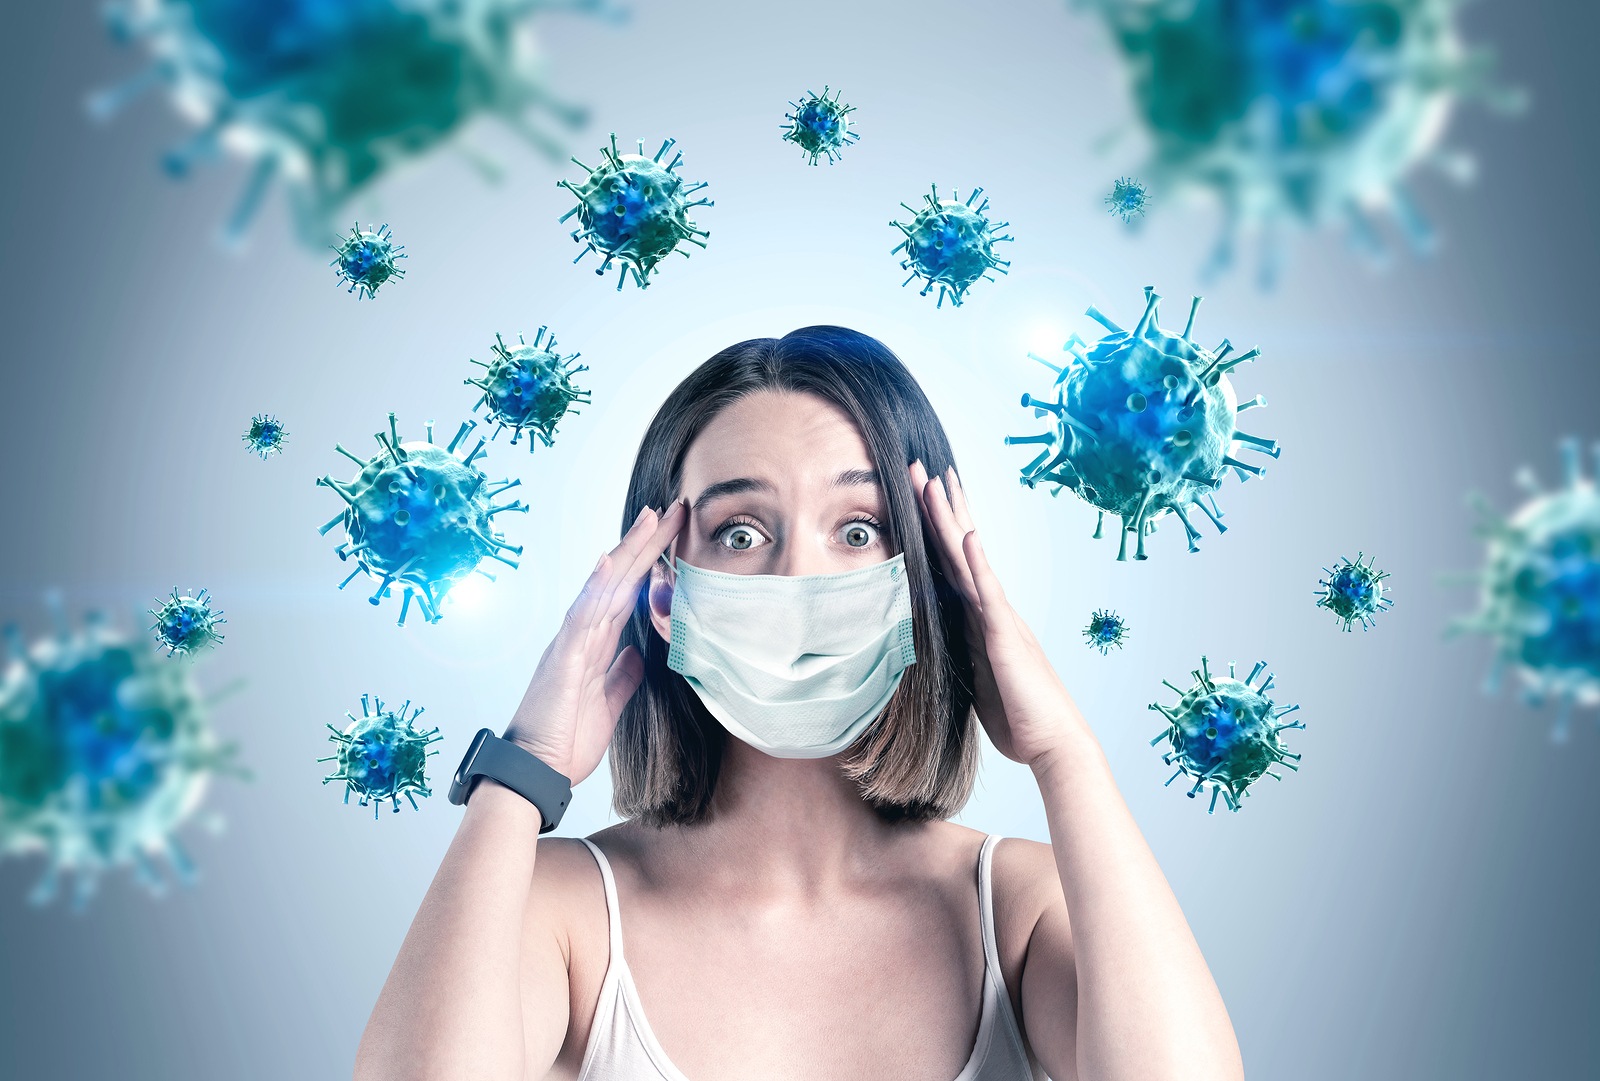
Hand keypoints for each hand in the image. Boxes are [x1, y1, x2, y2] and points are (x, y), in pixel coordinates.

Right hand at [502, 501, 685, 783]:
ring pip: (604, 587)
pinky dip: (596, 588)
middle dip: (647, 544)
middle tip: (674, 509)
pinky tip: (610, 562)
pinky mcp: (564, 660)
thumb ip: (622, 676)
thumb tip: (638, 653)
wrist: (534, 773)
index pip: (628, 595)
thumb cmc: (564, 742)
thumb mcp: (608, 705)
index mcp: (594, 647)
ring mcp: (571, 644)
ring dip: (627, 552)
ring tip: (650, 519)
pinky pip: (582, 617)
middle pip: (620, 580)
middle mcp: (582, 637)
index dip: (652, 565)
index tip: (675, 536)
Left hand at [909, 461, 1088, 768]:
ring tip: (935, 482)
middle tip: (919, 467)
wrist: (1053, 743)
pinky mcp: (1005, 637)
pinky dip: (978, 564)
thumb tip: (941, 641)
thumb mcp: (977, 679)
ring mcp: (999, 619)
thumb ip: (964, 653)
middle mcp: (991, 609)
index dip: (938, 527)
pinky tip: (970, 536)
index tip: (923, 492)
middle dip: (939, 507)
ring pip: (969, 560)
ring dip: (950, 521)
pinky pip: (988, 595)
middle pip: (959, 548)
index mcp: (981, 619)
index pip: (954, 563)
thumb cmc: (1019, 717)